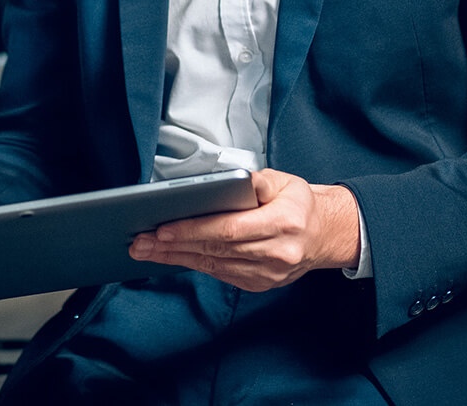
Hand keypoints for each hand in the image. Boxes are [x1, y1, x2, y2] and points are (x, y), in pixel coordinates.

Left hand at [129, 169, 360, 291]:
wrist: (325, 234)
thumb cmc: (300, 203)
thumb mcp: (284, 181)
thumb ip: (256, 181)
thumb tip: (228, 181)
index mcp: (284, 223)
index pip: (230, 229)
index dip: (194, 230)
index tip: (164, 228)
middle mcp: (276, 253)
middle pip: (216, 250)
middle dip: (175, 246)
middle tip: (141, 241)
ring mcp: (268, 274)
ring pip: (214, 266)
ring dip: (177, 258)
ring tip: (147, 250)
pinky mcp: (260, 284)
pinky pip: (221, 274)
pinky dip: (195, 264)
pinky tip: (173, 257)